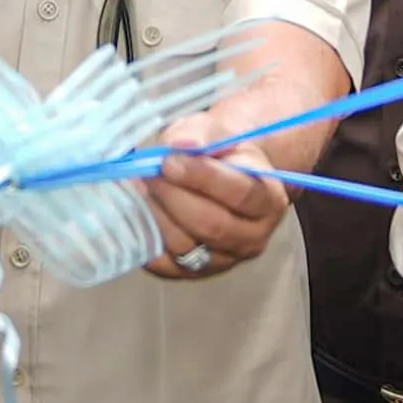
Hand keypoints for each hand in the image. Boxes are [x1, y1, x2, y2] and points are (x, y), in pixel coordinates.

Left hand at [141, 118, 289, 279]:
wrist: (222, 174)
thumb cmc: (219, 152)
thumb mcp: (215, 131)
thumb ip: (200, 134)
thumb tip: (180, 144)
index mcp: (269, 199)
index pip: (240, 194)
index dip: (202, 177)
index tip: (169, 161)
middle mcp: (254, 237)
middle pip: (213, 225)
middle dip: (174, 197)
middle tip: (148, 174)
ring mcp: (225, 259)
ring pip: (187, 246)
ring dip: (157, 216)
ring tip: (138, 189)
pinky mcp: (195, 272)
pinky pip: (167, 266)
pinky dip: (147, 241)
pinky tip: (133, 215)